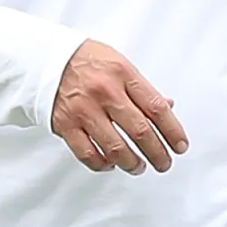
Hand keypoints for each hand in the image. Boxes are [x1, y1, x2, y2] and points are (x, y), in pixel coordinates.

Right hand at [51, 39, 188, 174]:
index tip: (180, 145)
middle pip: (140, 131)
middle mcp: (105, 92)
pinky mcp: (66, 125)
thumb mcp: (120, 64)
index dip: (172, 131)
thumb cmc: (87, 61)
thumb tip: (168, 107)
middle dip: (157, 153)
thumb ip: (142, 88)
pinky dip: (102, 164)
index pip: (156, 108)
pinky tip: (111, 164)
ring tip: (140, 167)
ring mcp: (84, 110)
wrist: (47, 59)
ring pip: (115, 148)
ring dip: (132, 163)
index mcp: (123, 74)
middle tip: (164, 163)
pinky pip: (88, 154)